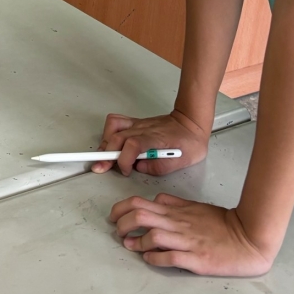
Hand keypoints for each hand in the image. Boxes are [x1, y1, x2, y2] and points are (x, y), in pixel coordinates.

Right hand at [92, 109, 209, 175]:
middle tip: (103, 169)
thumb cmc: (189, 142)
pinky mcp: (134, 123)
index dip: (124, 159)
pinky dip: (108, 132)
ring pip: (112, 128)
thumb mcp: (182, 161)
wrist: (191, 122)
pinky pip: (115, 122)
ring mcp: (137, 124)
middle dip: (106, 155)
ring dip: (105, 143)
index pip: (133, 145)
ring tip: (106, 157)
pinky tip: (111, 144)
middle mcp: (143, 129)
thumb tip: (139, 168)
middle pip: (116, 137)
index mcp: (155, 138)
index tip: (125, 171)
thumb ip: (159, 167)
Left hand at [111, 193, 275, 275]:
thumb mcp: (196, 207)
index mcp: (177, 211)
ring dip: (136, 242)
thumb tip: (156, 199)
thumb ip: (174, 203)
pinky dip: (155, 258)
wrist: (249, 238)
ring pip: (153, 236)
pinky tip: (149, 259)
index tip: (114, 216)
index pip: (140, 203)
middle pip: (141, 216)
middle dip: (122, 223)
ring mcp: (187, 241)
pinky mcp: (196, 258)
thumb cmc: (223, 224)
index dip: (121, 208)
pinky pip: (170, 257)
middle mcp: (178, 224)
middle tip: (117, 231)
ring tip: (130, 246)